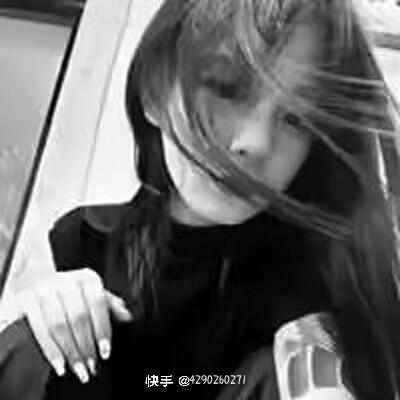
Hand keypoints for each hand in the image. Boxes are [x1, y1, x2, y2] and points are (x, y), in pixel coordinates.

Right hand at [10, 268, 132, 382]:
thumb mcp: (91, 292)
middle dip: (86, 345)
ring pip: (58, 325)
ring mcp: (44, 290)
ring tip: (78, 368)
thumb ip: (109, 304)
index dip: (102, 329)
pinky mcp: (26, 301)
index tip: (105, 351)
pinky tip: (60, 365)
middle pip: (78, 317)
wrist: (33, 279)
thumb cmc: (69, 290)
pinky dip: (50, 350)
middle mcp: (66, 281)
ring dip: (70, 351)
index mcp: (87, 278)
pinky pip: (39, 330)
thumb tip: (127, 316)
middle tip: (91, 366)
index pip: (98, 303)